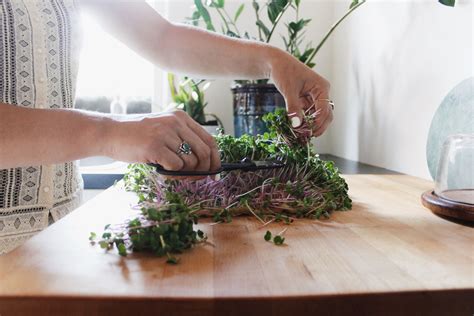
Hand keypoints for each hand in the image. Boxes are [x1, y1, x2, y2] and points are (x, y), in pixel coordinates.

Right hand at [104, 110, 220, 172]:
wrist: (109, 133)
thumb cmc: (137, 136)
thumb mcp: (164, 130)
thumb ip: (183, 140)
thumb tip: (206, 164)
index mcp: (181, 117)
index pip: (210, 140)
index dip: (215, 159)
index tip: (214, 172)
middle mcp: (176, 122)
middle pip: (204, 153)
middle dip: (203, 170)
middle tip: (195, 179)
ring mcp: (166, 134)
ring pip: (190, 162)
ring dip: (184, 173)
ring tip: (170, 171)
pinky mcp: (155, 147)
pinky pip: (176, 167)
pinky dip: (171, 173)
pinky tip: (160, 168)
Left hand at [269, 49, 332, 136]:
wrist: (276, 64)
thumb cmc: (284, 71)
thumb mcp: (288, 90)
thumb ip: (293, 107)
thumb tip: (296, 125)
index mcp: (322, 87)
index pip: (325, 109)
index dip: (317, 122)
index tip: (307, 131)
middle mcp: (322, 93)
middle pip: (326, 115)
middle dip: (317, 127)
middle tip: (306, 136)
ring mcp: (315, 98)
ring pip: (318, 117)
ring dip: (310, 126)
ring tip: (299, 134)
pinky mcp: (307, 101)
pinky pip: (309, 115)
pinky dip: (304, 122)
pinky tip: (296, 128)